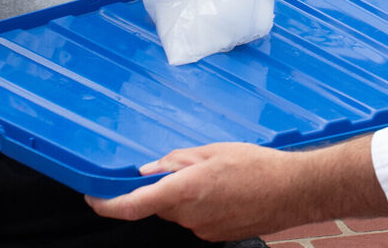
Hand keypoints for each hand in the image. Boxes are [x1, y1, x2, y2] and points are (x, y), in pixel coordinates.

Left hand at [87, 143, 293, 238]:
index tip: (93, 197)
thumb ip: (176, 161)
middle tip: (188, 166)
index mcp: (184, 190)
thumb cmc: (257, 165)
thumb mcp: (213, 151)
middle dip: (164, 187)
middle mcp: (188, 216)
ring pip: (179, 211)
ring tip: (219, 177)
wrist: (294, 191)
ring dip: (187, 196)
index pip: (133, 204)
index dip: (107, 203)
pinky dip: (203, 206)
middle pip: (159, 203)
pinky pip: (197, 220)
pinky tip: (228, 192)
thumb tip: (149, 171)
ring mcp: (202, 230)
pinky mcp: (215, 236)